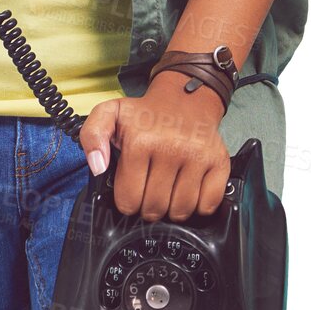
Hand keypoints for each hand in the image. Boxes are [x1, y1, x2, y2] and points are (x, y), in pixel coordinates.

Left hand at [78, 74, 230, 222]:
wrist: (185, 98)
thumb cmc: (146, 114)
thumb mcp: (109, 114)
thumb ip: (91, 136)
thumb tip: (98, 166)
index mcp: (141, 141)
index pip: (129, 200)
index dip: (127, 200)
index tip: (132, 188)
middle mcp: (171, 148)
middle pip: (155, 209)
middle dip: (148, 206)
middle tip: (149, 189)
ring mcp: (198, 157)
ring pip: (181, 211)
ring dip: (172, 208)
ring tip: (168, 189)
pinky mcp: (219, 163)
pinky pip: (208, 205)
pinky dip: (198, 205)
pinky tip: (188, 189)